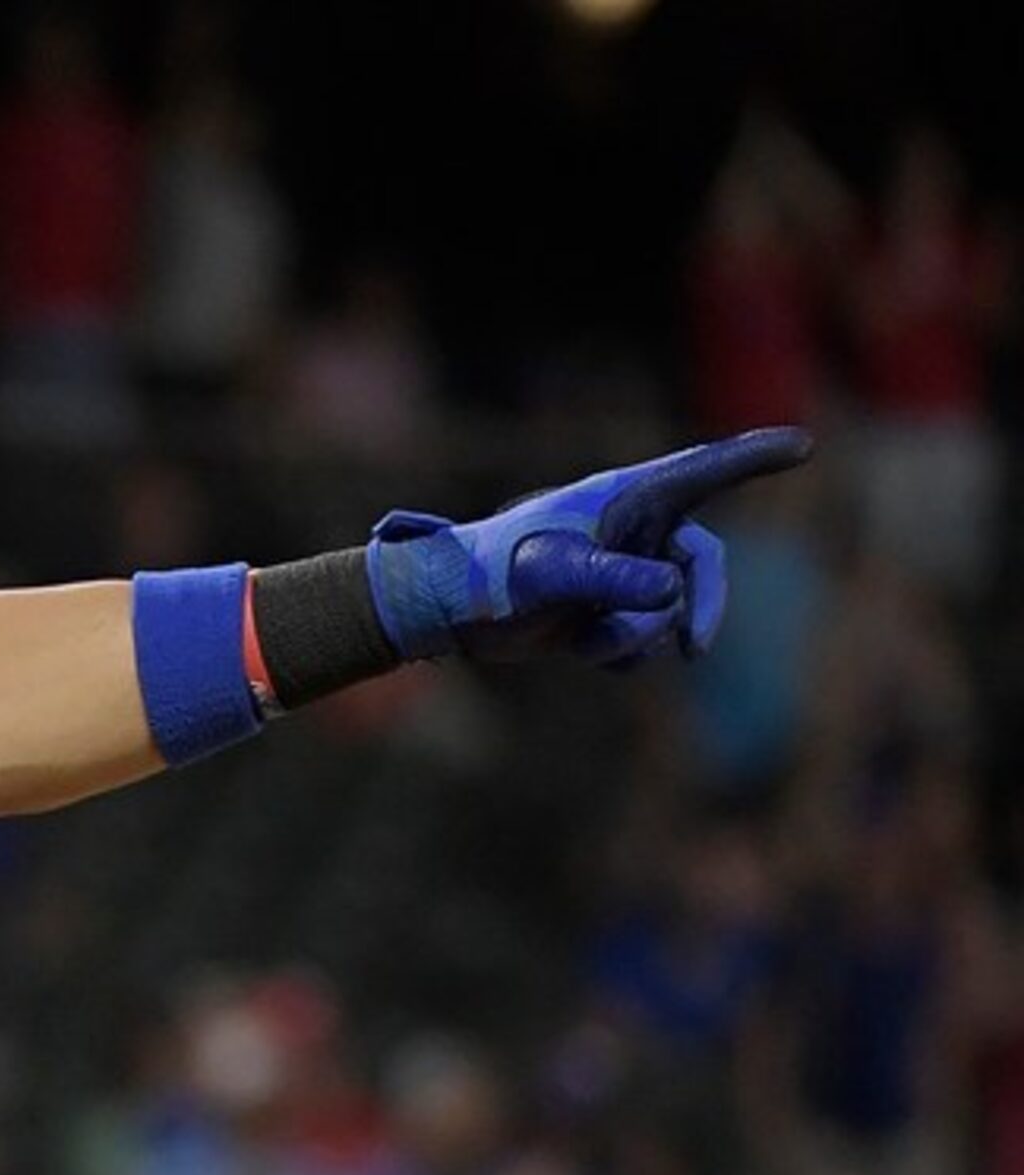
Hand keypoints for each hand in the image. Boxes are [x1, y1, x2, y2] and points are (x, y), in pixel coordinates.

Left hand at [365, 425, 812, 665]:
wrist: (450, 611)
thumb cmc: (491, 576)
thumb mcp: (549, 574)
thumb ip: (611, 579)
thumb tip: (670, 594)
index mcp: (623, 499)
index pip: (701, 473)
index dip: (752, 459)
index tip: (804, 443)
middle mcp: (631, 530)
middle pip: (703, 564)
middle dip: (703, 609)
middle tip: (696, 651)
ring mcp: (622, 572)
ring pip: (669, 612)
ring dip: (636, 637)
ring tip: (584, 638)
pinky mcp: (608, 610)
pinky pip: (643, 641)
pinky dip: (619, 653)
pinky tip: (578, 649)